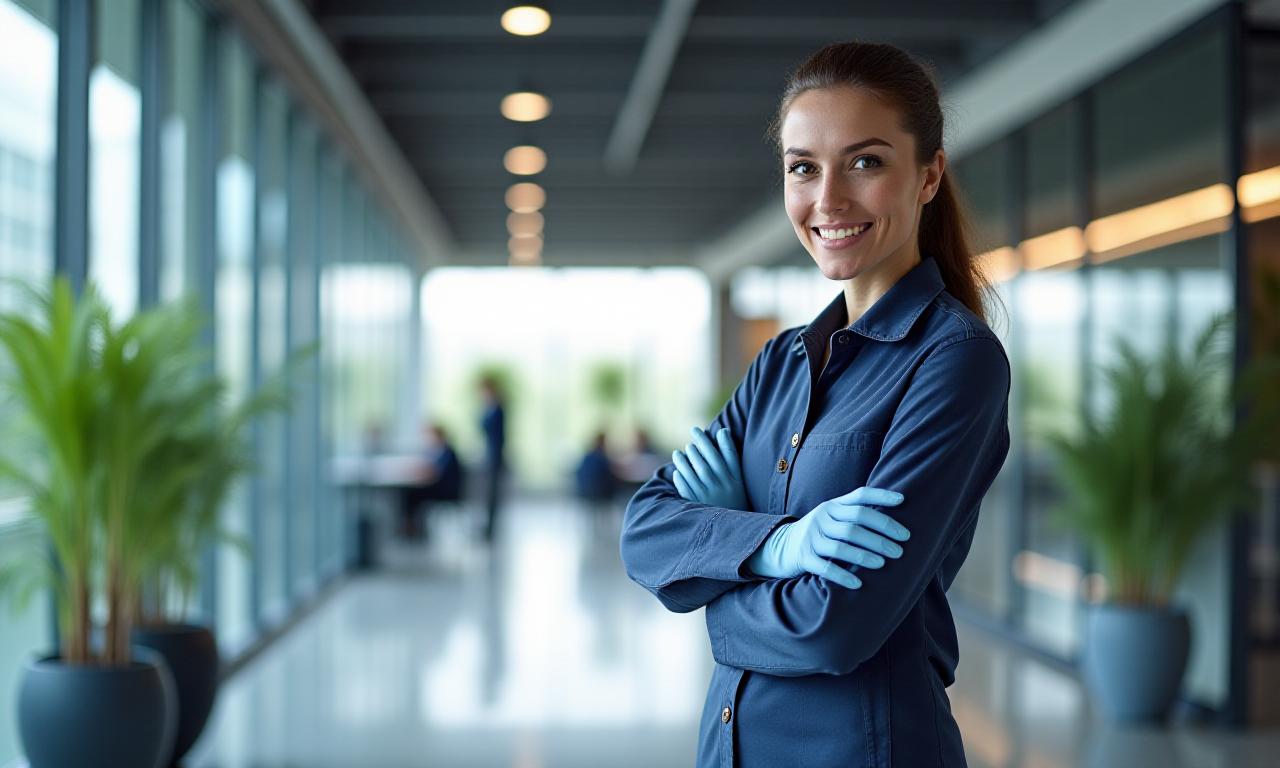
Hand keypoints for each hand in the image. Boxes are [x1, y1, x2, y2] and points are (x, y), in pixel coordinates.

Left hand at [671, 426, 747, 509]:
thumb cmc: (734, 496)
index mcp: (733, 478)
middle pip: (705, 461)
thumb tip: (723, 431)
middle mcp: (720, 485)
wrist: (730, 526)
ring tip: (677, 453)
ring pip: (691, 472)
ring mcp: (707, 495)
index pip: (721, 454)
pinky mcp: (696, 503)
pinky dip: (680, 477)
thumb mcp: (738, 478)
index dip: (707, 440)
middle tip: (688, 441)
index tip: (698, 430)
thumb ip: (731, 455)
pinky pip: (684, 486)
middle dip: (694, 447)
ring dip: (682, 460)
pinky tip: (678, 471)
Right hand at [747, 486, 909, 589]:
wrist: (780, 547)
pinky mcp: (803, 558)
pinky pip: (825, 567)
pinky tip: (858, 583)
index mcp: (833, 505)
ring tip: (883, 564)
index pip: (860, 496)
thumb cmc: (818, 534)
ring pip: (841, 545)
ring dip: (864, 555)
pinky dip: (842, 576)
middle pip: (855, 523)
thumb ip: (854, 513)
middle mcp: (822, 517)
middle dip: (881, 535)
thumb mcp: (831, 517)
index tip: (902, 501)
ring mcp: (811, 537)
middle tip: (900, 548)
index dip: (881, 496)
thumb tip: (894, 514)